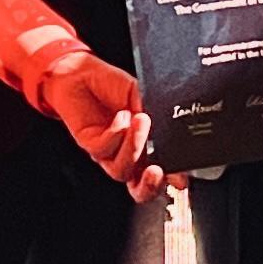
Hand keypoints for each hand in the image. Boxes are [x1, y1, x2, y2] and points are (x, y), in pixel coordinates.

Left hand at [36, 45, 164, 199]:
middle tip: (158, 170)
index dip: (173, 181)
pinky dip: (116, 132)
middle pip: (140, 189)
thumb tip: (171, 126)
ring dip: (134, 147)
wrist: (81, 74)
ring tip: (140, 119)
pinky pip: (105, 150)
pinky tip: (121, 115)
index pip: (162, 174)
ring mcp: (109, 153)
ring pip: (122, 170)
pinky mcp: (90, 145)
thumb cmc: (112, 86)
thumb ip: (157, 113)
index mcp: (146, 148)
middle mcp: (128, 155)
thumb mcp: (142, 97)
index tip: (181, 176)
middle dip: (151, 186)